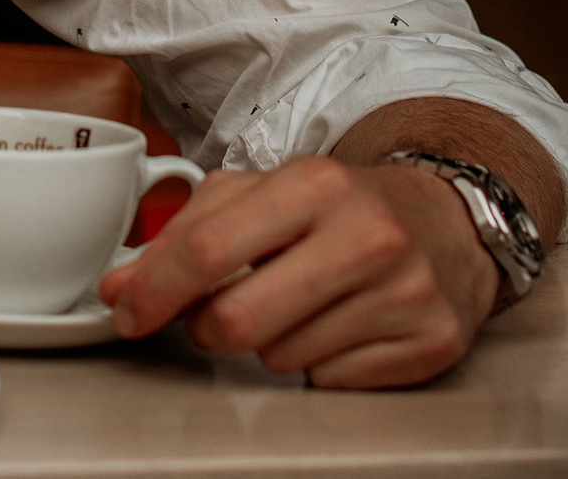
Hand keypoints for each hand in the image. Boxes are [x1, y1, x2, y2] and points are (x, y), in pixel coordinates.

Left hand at [96, 156, 498, 387]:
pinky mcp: (430, 344)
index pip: (208, 249)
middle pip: (238, 320)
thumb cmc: (338, 208)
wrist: (446, 223)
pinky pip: (330, 383)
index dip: (154, 289)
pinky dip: (318, 363)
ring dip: (268, 342)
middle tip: (214, 313)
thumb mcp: (262, 195)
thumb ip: (183, 234)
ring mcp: (403, 293)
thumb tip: (121, 288)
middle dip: (206, 327)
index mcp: (314, 185)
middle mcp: (365, 236)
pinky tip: (338, 325)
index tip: (127, 312)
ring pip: (281, 358)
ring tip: (297, 303)